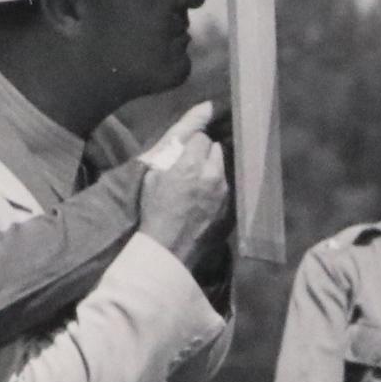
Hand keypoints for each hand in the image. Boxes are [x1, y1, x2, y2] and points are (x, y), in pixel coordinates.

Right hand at [135, 108, 230, 259]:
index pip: (201, 136)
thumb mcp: (153, 176)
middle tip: (192, 163)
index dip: (192, 142)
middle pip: (216, 148)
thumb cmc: (155, 209)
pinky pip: (224, 184)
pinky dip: (216, 184)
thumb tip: (181, 139)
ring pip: (222, 166)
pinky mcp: (227, 204)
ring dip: (212, 167)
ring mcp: (223, 189)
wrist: (169, 245)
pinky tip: (204, 195)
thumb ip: (169, 154)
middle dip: (205, 151)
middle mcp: (212, 172)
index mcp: (192, 163)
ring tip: (199, 179)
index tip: (185, 150)